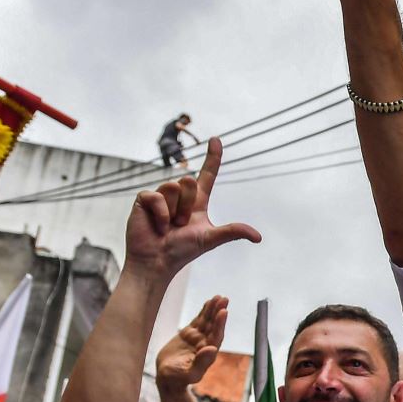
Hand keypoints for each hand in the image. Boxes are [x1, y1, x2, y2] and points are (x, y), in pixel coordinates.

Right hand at [126, 139, 259, 281]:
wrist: (157, 262)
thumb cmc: (181, 251)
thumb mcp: (210, 239)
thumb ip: (232, 232)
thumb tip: (258, 237)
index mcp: (197, 202)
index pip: (207, 175)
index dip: (213, 158)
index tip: (216, 139)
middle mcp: (179, 196)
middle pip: (189, 181)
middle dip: (187, 205)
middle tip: (180, 224)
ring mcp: (161, 196)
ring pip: (173, 186)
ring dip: (173, 211)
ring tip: (168, 226)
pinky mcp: (144, 199)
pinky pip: (157, 195)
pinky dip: (160, 213)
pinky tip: (157, 226)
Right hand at [155, 296, 228, 392]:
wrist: (167, 379)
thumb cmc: (177, 379)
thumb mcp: (189, 374)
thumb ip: (201, 363)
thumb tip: (212, 349)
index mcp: (207, 353)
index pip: (216, 336)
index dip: (220, 324)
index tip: (223, 311)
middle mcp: (205, 344)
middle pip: (214, 326)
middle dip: (218, 312)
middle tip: (224, 298)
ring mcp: (198, 338)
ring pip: (207, 321)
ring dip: (213, 309)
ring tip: (219, 297)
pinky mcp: (189, 335)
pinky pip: (199, 321)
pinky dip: (204, 312)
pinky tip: (209, 302)